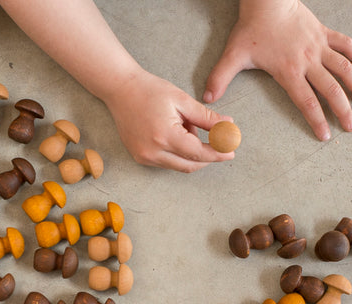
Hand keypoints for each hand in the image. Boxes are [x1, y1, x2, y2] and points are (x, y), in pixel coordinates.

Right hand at [102, 69, 234, 171]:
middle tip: (220, 144)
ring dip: (191, 152)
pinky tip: (175, 132)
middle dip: (208, 157)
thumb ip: (206, 117)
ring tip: (187, 126)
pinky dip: (178, 152)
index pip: (198, 152)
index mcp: (165, 135)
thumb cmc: (150, 90)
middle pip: (190, 165)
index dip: (217, 153)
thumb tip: (228, 125)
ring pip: (179, 165)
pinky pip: (166, 162)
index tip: (231, 151)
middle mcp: (153, 151)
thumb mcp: (182, 100)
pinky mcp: (139, 157)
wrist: (120, 90)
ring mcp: (144, 157)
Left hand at [204, 0, 351, 140]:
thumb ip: (220, 78)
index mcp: (289, 71)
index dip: (317, 120)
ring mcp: (318, 46)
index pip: (306, 101)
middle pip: (330, 89)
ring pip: (343, 68)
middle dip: (342, 110)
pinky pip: (346, 44)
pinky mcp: (323, 32)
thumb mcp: (233, 55)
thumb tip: (207, 98)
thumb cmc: (251, 28)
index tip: (326, 135)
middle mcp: (308, 61)